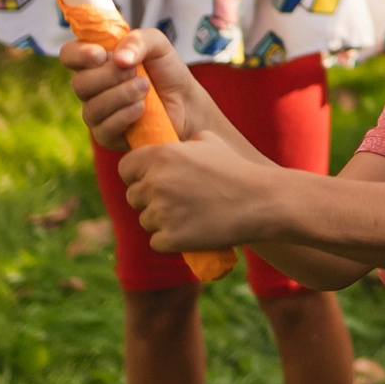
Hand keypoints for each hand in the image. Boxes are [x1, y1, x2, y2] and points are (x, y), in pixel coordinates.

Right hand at [64, 28, 212, 147]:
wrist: (187, 102)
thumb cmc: (167, 71)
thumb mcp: (158, 45)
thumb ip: (139, 41)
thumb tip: (119, 58)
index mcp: (97, 61)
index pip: (69, 55)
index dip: (79, 54)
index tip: (101, 54)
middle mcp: (92, 88)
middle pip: (79, 83)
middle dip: (109, 76)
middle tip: (136, 72)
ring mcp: (97, 113)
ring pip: (92, 107)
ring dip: (121, 94)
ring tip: (145, 87)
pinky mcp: (108, 136)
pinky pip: (104, 129)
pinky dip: (124, 116)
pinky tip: (141, 108)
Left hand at [121, 130, 273, 252]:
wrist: (260, 201)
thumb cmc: (236, 169)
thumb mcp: (208, 142)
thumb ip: (180, 144)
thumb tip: (167, 146)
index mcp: (162, 156)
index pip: (125, 168)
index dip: (136, 175)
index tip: (149, 180)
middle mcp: (156, 183)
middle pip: (133, 196)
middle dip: (149, 199)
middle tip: (176, 200)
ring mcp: (162, 212)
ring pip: (145, 220)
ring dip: (161, 220)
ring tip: (190, 215)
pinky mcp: (171, 238)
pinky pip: (157, 241)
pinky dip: (171, 240)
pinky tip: (192, 231)